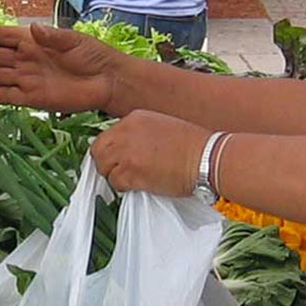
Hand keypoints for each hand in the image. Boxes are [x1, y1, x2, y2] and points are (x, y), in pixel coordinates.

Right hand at [0, 23, 120, 113]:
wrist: (109, 82)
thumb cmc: (94, 55)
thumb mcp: (74, 40)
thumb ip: (53, 36)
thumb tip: (34, 29)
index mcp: (32, 40)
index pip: (0, 36)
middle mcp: (24, 59)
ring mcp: (26, 79)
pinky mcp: (31, 98)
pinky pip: (6, 97)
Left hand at [90, 110, 209, 196]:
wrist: (207, 157)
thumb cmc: (194, 145)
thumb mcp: (162, 126)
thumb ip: (140, 134)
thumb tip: (127, 150)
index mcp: (134, 118)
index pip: (108, 135)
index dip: (112, 151)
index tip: (121, 160)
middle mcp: (125, 132)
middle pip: (98, 151)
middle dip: (107, 163)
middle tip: (121, 172)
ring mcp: (126, 152)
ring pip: (104, 168)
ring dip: (115, 176)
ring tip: (135, 179)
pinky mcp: (131, 172)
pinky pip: (115, 183)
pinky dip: (125, 187)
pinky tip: (142, 184)